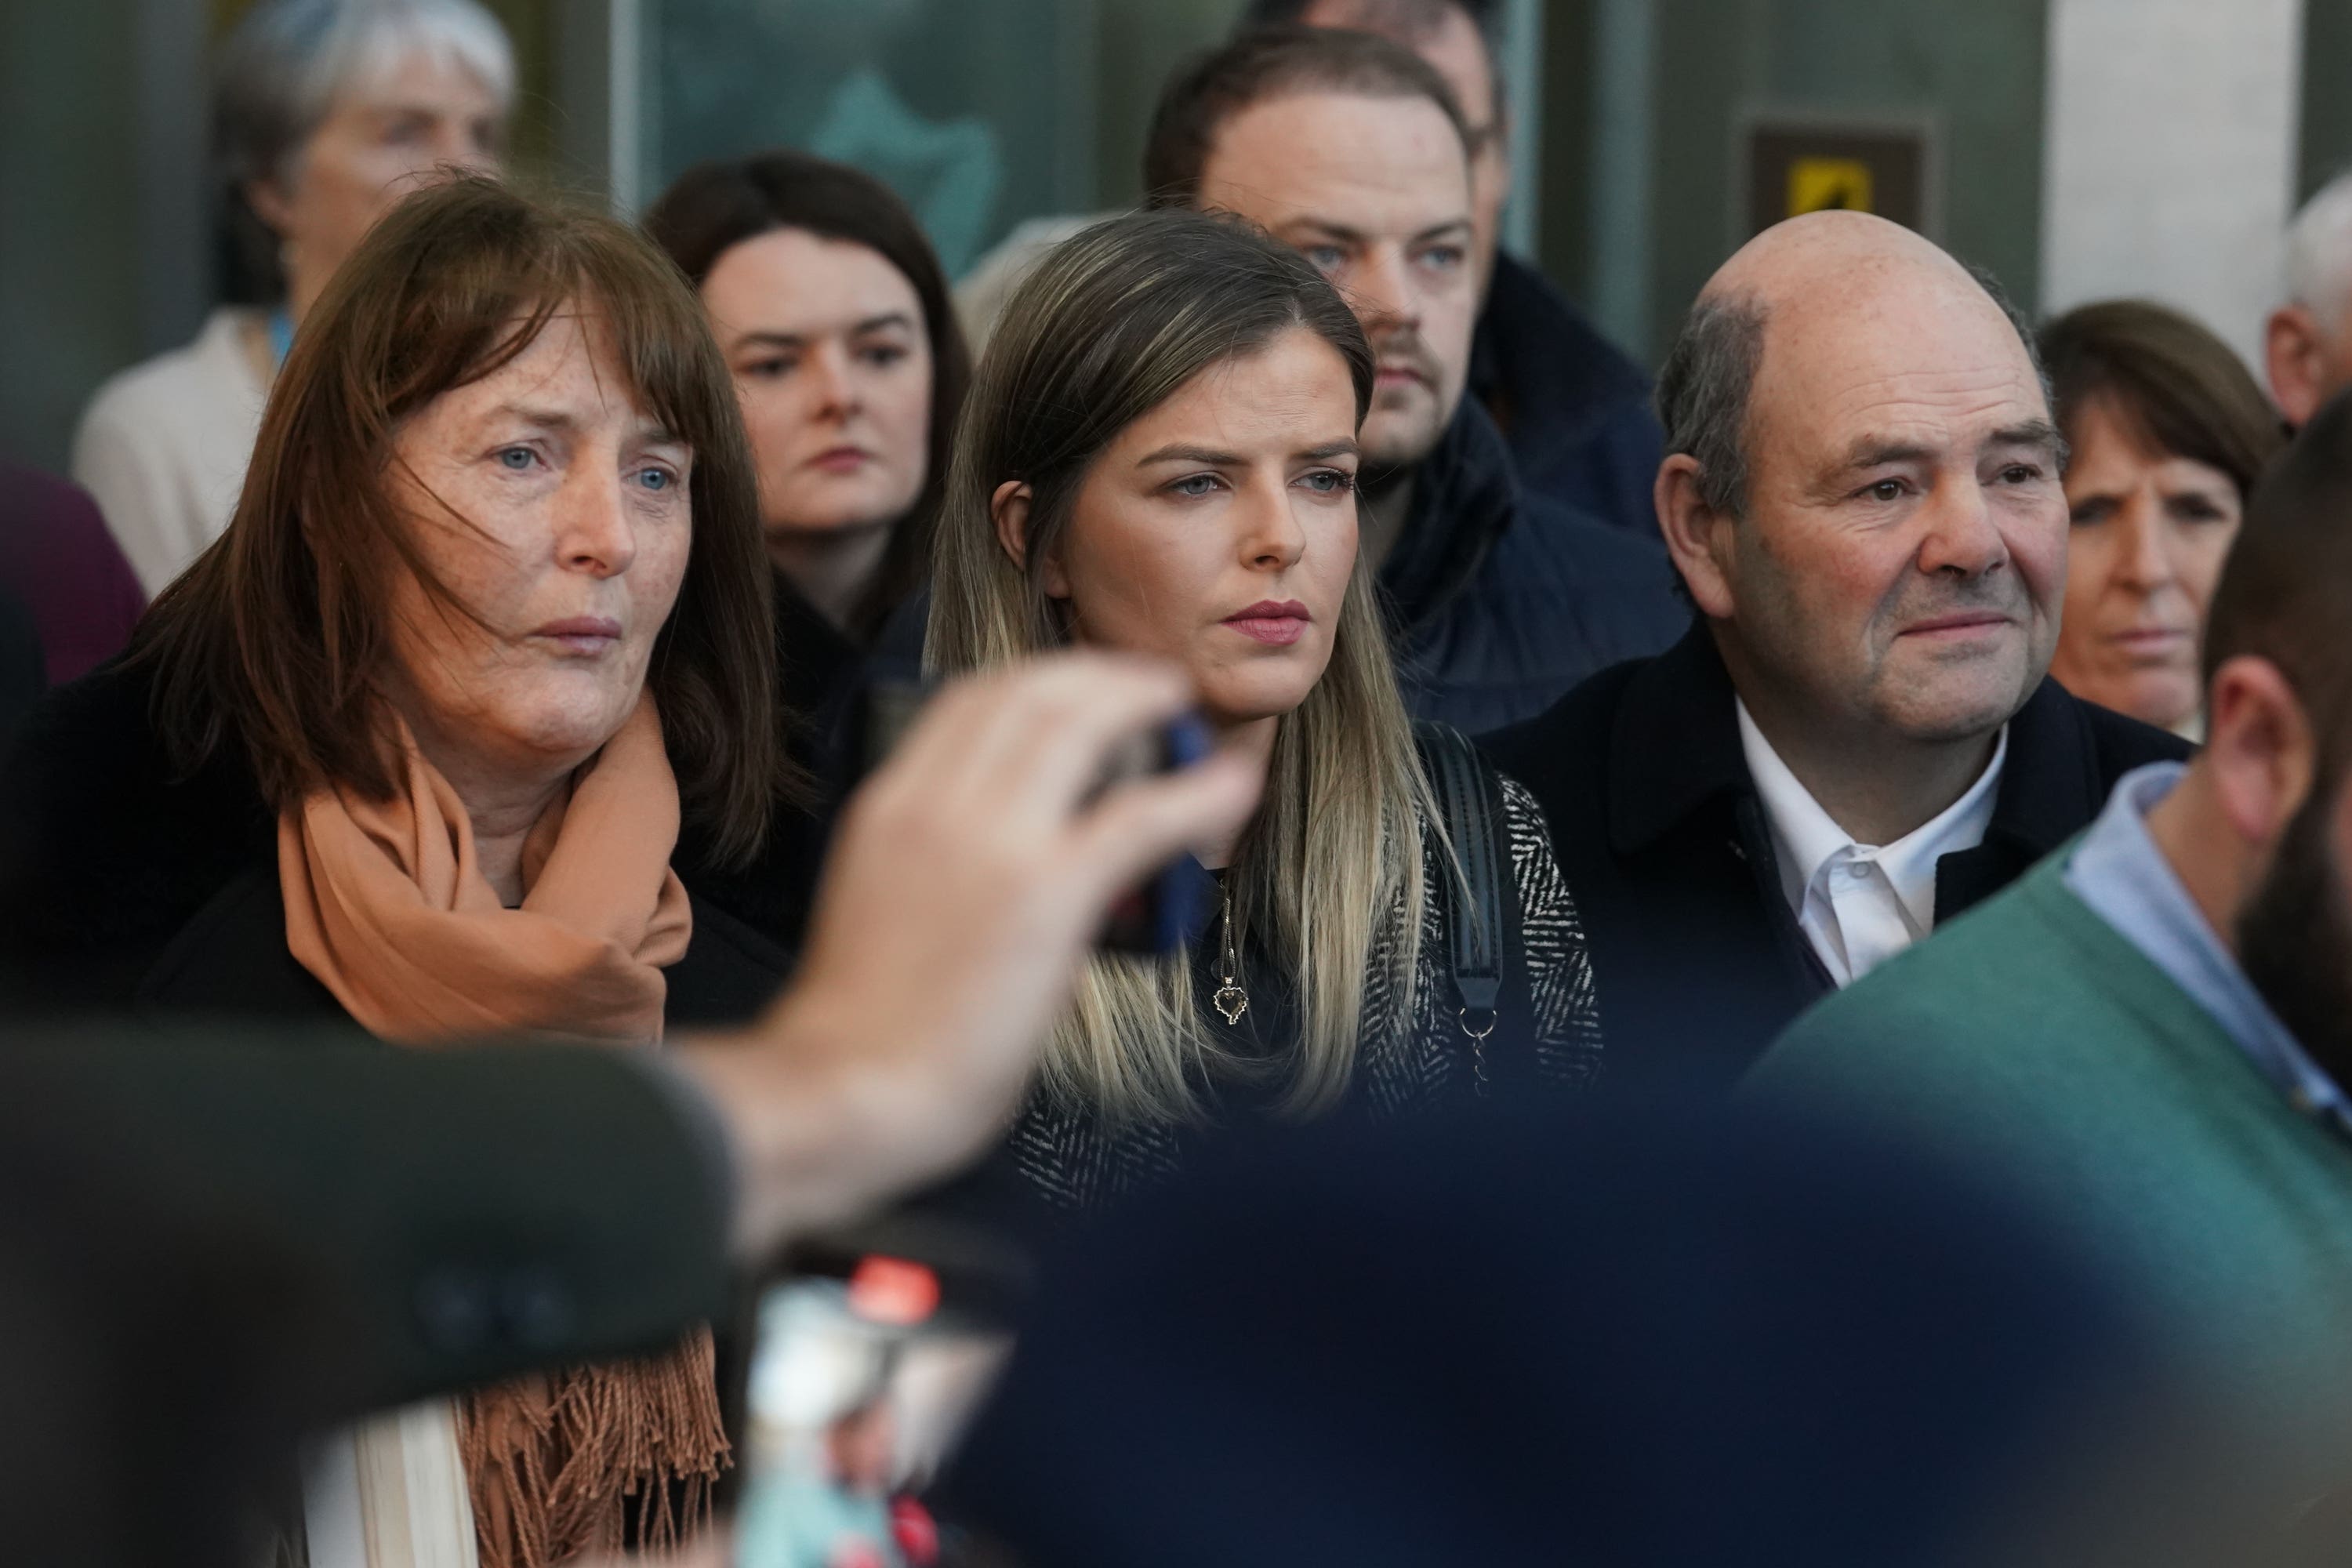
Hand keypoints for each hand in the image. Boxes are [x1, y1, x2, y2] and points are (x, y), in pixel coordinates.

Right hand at [680, 652, 1261, 1256]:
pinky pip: (1140, 817)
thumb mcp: (881, 908)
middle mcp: (938, 805)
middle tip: (1148, 684)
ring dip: (1142, 704)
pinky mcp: (1046, 893)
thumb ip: (941, 869)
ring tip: (1183, 707)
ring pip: (1079, 726)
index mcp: (891, 807)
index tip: (1080, 685)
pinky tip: (1233, 787)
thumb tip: (1010, 875)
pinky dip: (1197, 792)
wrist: (845, 1089)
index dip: (1038, 679)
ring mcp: (992, 841)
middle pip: (1028, 693)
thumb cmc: (862, 1029)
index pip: (969, 701)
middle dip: (1098, 674)